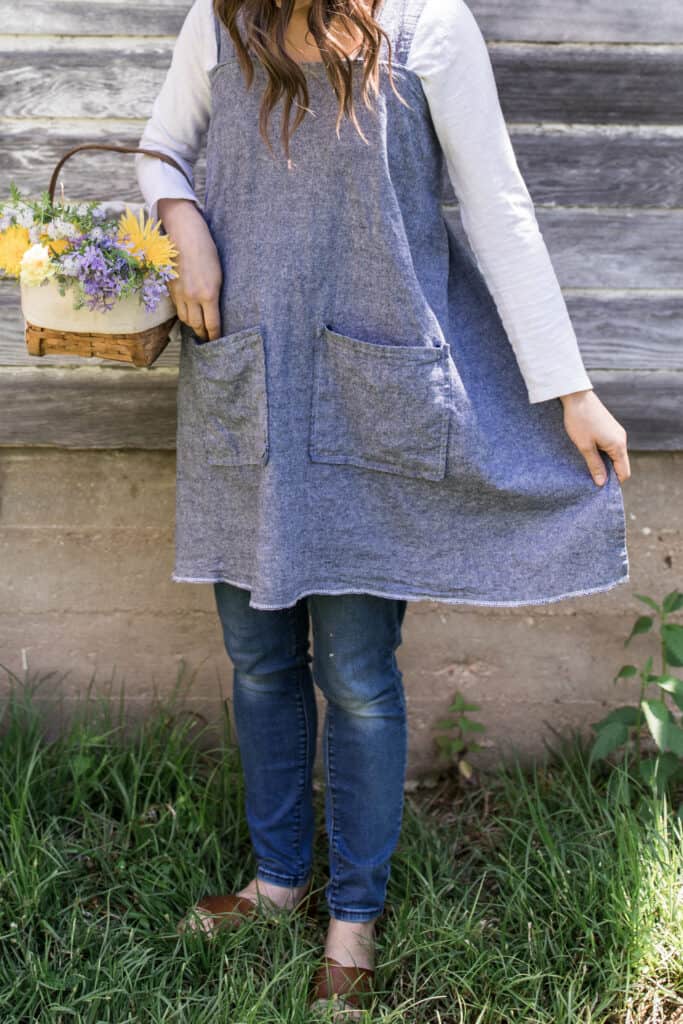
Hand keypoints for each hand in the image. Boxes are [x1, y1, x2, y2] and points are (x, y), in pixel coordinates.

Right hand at [157, 198, 221, 340]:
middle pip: (196, 326)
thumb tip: (215, 311)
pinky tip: (189, 314)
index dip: (215, 336)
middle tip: (208, 339)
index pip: (212, 324)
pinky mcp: (170, 288)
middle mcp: (192, 297)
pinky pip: (177, 308)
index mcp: (208, 294)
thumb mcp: (219, 274)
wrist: (184, 234)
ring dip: (192, 325)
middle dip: (203, 334)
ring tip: (199, 328)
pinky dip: (183, 314)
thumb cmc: (207, 250)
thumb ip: (215, 295)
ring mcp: (179, 294)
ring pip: (185, 319)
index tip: (218, 341)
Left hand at [559, 388, 630, 485]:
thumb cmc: (579, 421)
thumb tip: (601, 483)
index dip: (614, 482)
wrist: (576, 396)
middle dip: (609, 473)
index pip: (624, 472)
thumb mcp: (585, 446)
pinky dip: (602, 452)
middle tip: (591, 478)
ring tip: (588, 465)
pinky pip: (610, 446)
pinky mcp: (610, 428)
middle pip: (620, 464)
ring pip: (614, 455)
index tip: (599, 487)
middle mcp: (621, 439)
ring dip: (604, 462)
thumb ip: (594, 465)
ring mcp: (616, 432)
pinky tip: (589, 452)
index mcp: (618, 445)